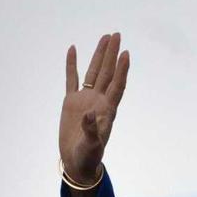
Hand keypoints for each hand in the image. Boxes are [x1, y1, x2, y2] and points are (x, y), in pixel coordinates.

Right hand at [60, 33, 129, 183]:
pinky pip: (71, 79)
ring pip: (93, 72)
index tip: (126, 53)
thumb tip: (90, 115)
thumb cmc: (88, 156)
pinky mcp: (71, 102)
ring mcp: (85, 99)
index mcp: (107, 110)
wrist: (77, 162)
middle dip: (112, 54)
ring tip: (104, 37)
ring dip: (98, 55)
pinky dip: (72, 65)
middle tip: (116, 34)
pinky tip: (73, 49)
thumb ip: (92, 131)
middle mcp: (99, 100)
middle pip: (107, 72)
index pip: (117, 85)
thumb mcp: (91, 146)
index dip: (122, 70)